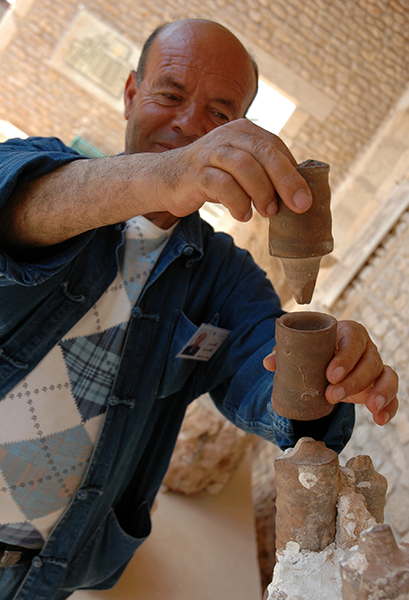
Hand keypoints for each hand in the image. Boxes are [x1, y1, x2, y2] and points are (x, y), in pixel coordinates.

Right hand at [156, 118, 311, 221]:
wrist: (165, 178)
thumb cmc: (212, 176)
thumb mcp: (240, 169)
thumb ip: (264, 174)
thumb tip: (298, 195)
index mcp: (244, 131)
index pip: (275, 147)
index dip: (293, 173)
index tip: (304, 198)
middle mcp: (228, 136)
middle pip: (263, 153)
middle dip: (285, 180)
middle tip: (298, 206)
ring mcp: (210, 152)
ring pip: (244, 166)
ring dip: (261, 192)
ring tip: (266, 212)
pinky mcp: (195, 172)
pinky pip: (222, 185)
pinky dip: (237, 202)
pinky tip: (242, 214)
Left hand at [263, 320, 398, 425]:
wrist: (324, 364)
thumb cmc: (313, 352)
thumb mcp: (300, 350)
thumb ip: (284, 353)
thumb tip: (268, 363)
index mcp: (348, 334)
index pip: (354, 339)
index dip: (345, 357)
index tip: (330, 375)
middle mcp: (366, 349)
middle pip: (370, 360)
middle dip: (354, 380)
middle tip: (331, 395)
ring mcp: (375, 368)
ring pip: (387, 375)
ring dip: (381, 391)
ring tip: (370, 408)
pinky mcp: (379, 386)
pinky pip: (392, 396)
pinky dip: (390, 407)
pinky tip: (380, 420)